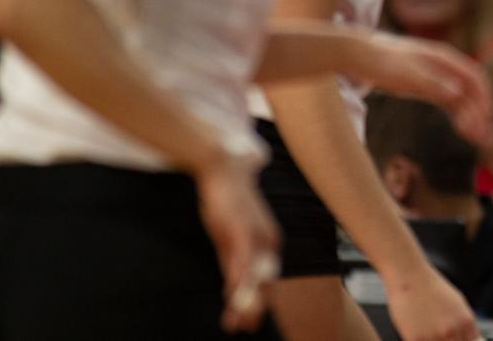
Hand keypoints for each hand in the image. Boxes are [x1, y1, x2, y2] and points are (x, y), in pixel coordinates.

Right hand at [195, 154, 280, 333]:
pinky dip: (238, 276)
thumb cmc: (227, 200)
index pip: (265, 279)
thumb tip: (233, 285)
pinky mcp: (242, 226)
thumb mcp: (229, 234)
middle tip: (244, 329)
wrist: (224, 168)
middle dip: (253, 308)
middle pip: (263, 280)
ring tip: (237, 320)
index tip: (248, 324)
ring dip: (244, 299)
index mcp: (267, 241)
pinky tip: (232, 292)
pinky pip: (242, 256)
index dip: (257, 303)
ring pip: (253, 273)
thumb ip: (232, 258)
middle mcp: (267, 240)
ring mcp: (256, 233)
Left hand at [359, 33, 491, 144]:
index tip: (487, 116)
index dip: (484, 96)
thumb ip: (433, 83)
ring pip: (462, 99)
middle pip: (470, 90)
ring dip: (471, 117)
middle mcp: (445, 68)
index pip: (474, 76)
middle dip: (479, 112)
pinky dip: (459, 116)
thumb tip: (457, 93)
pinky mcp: (428, 88)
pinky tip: (462, 130)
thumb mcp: (407, 74)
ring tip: (475, 139)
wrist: (360, 56)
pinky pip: (450, 102)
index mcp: (444, 59)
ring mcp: (437, 78)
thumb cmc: (383, 62)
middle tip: (480, 137)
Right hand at [386, 262, 479, 340]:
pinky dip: (422, 340)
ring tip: (429, 330)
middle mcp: (452, 331)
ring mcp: (434, 337)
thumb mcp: (458, 303)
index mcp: (466, 322)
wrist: (409, 276)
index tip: (458, 338)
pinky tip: (419, 331)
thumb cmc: (432, 287)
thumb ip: (464, 324)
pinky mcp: (415, 340)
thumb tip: (471, 339)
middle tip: (441, 333)